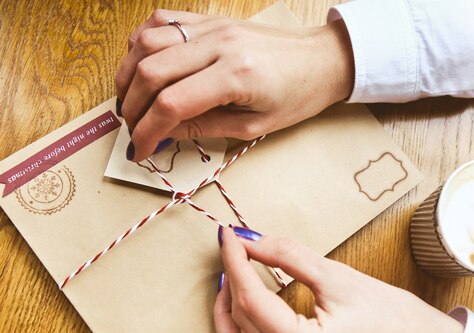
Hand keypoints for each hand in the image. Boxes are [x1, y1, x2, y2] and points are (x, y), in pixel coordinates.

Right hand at [115, 9, 353, 161]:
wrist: (321, 60)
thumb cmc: (296, 96)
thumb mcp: (255, 126)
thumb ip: (205, 127)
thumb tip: (164, 133)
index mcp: (236, 76)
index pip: (172, 103)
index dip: (148, 130)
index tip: (140, 149)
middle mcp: (219, 44)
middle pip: (151, 71)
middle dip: (133, 106)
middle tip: (132, 129)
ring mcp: (213, 26)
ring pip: (148, 41)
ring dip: (128, 73)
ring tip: (130, 100)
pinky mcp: (211, 18)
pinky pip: (163, 21)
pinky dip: (142, 43)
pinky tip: (141, 65)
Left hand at [214, 227, 463, 332]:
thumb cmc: (391, 314)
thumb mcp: (338, 276)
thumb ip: (288, 256)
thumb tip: (252, 241)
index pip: (251, 300)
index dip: (236, 262)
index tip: (229, 237)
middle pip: (242, 324)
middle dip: (232, 282)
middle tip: (235, 251)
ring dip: (228, 319)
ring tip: (233, 285)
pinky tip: (245, 322)